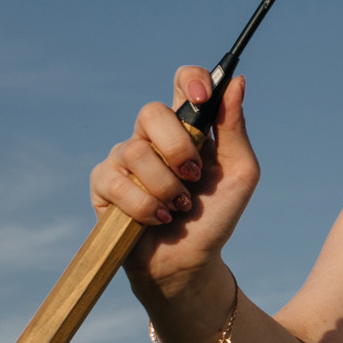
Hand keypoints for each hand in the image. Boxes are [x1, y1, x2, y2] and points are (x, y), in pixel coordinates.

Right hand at [89, 66, 259, 290]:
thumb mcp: (239, 173)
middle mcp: (153, 137)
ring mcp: (124, 158)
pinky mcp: (103, 184)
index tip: (202, 98)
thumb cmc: (216, 216)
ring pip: (135, 152)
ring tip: (179, 207)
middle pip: (151, 112)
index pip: (184, 81)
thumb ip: (234, 129)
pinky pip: (116, 182)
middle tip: (194, 177)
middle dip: (178, 148)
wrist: (190, 261)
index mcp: (189, 127)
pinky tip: (158, 219)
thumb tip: (236, 82)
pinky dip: (144, 206)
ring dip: (165, 187)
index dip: (191, 81)